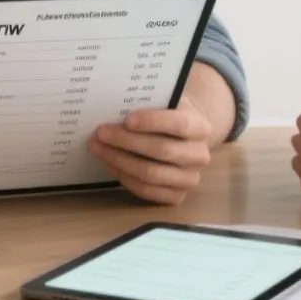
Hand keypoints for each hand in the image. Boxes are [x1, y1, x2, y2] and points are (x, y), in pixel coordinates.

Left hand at [88, 107, 213, 204]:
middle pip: (161, 150)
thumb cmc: (169, 117)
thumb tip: (114, 107)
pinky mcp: (177, 196)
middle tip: (101, 133)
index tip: (127, 119)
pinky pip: (147, 191)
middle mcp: (199, 155)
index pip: (179, 125)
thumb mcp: (167, 104)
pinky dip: (125, 178)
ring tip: (99, 149)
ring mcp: (190, 179)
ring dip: (120, 161)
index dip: (152, 122)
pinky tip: (110, 165)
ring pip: (151, 173)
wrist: (185, 140)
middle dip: (126, 141)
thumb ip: (149, 103)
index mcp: (201, 127)